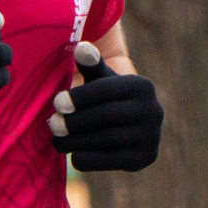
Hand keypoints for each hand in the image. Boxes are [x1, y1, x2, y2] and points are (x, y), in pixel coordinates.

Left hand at [48, 42, 163, 171]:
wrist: (127, 126)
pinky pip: (112, 161)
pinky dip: (89, 159)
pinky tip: (73, 155)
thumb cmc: (105, 97)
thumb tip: (81, 47)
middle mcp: (154, 110)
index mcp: (143, 85)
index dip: (80, 97)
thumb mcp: (99, 78)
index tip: (56, 103)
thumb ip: (90, 63)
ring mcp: (152, 136)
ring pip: (108, 139)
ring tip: (57, 140)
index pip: (106, 90)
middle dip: (76, 121)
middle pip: (107, 116)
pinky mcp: (146, 159)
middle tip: (52, 124)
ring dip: (78, 141)